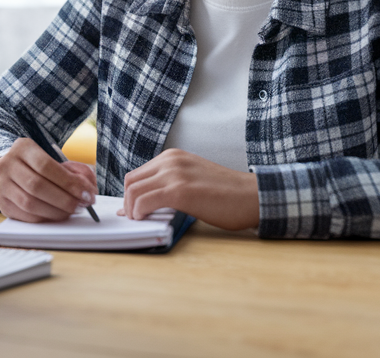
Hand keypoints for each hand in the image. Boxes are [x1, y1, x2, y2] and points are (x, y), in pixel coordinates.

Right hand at [0, 138, 96, 222]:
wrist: (17, 170)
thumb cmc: (43, 166)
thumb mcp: (58, 160)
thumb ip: (76, 171)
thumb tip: (88, 189)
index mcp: (23, 148)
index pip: (45, 166)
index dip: (68, 182)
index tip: (86, 193)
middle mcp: (7, 164)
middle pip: (36, 186)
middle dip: (64, 199)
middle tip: (82, 205)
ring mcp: (1, 185)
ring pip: (29, 203)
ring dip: (56, 211)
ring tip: (72, 211)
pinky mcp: (2, 203)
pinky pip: (25, 216)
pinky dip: (45, 218)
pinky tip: (58, 215)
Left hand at [120, 149, 258, 229]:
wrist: (252, 196)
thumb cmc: (226, 194)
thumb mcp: (192, 179)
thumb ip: (170, 186)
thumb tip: (143, 203)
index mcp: (173, 157)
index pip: (137, 174)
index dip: (130, 195)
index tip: (132, 210)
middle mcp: (170, 161)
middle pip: (130, 182)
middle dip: (127, 203)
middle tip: (135, 219)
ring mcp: (174, 174)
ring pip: (133, 191)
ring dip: (131, 210)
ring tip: (142, 222)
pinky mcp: (179, 191)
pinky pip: (144, 201)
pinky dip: (139, 213)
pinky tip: (147, 221)